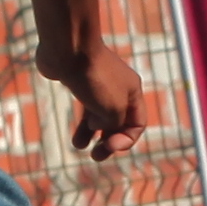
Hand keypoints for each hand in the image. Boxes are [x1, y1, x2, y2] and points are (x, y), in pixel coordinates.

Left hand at [49, 33, 153, 161]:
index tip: (110, 146)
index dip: (126, 140)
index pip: (137, 124)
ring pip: (100, 117)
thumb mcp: (113, 108)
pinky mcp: (81, 83)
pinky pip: (85, 108)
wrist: (69, 49)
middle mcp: (119, 89)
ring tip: (82, 148)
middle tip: (96, 156)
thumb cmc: (94, 78)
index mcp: (133, 93)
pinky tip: (76, 138)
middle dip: (109, 141)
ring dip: (93, 135)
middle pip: (119, 122)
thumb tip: (98, 126)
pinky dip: (82, 124)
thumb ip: (113, 124)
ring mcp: (99, 86)